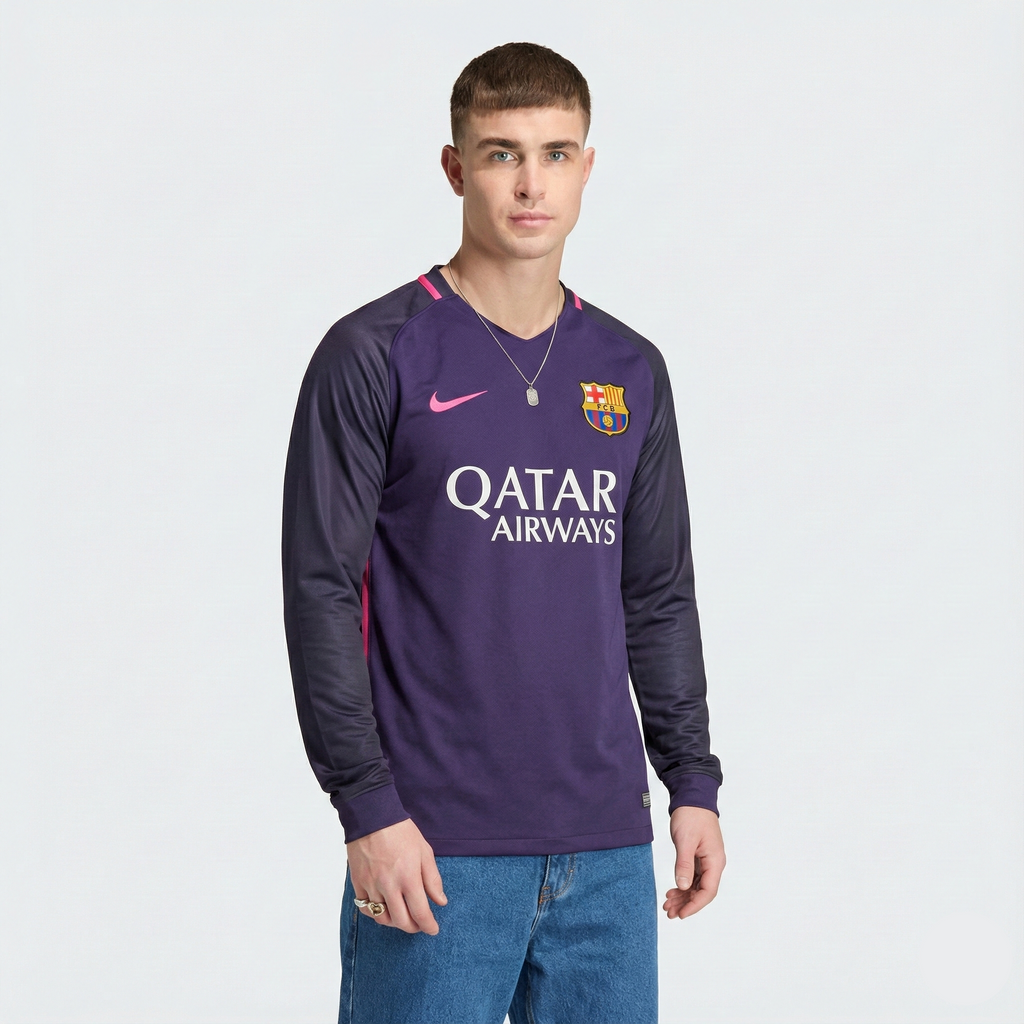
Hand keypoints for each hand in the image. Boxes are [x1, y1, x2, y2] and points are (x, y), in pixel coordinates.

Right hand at [346, 817, 447, 933]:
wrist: (372, 817)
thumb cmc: (400, 832)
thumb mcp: (424, 851)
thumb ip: (433, 879)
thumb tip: (441, 901)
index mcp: (408, 877)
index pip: (420, 913)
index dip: (428, 926)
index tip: (433, 929)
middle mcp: (389, 886)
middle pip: (401, 921)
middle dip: (413, 927)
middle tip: (419, 924)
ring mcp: (371, 886)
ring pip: (382, 918)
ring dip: (394, 922)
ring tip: (402, 916)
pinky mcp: (358, 883)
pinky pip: (365, 908)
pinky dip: (376, 913)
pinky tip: (384, 908)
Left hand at [663, 805, 724, 919]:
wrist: (692, 797)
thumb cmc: (691, 815)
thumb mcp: (685, 840)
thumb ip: (684, 865)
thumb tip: (684, 887)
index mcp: (715, 861)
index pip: (708, 891)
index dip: (694, 905)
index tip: (681, 914)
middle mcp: (714, 863)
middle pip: (702, 891)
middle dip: (686, 903)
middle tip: (669, 912)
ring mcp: (707, 860)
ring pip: (697, 885)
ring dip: (683, 896)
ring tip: (668, 904)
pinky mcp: (699, 856)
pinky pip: (693, 876)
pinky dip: (683, 885)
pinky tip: (672, 890)